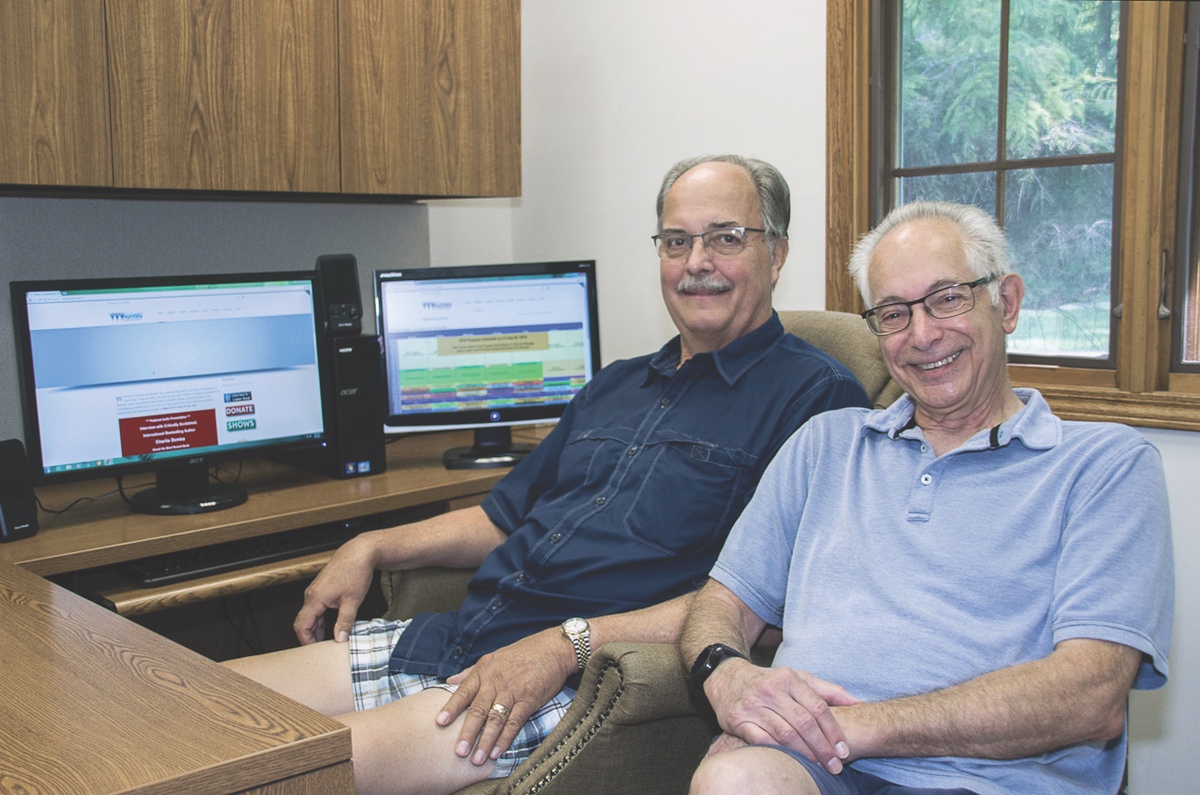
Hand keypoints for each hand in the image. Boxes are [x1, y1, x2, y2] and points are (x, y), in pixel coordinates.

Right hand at [293, 534, 377, 644]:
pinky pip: (316, 608)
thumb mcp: (353, 600)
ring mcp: (315, 591)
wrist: (360, 552)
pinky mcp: (322, 589)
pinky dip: (321, 619)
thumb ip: (345, 621)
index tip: (316, 651)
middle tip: (323, 649)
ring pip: (310, 615)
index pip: (301, 626)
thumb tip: (339, 638)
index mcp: (315, 598)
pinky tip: (332, 625)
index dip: (306, 641)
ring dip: (317, 628)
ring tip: (329, 640)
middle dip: (311, 637)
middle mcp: (311, 594)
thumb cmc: (356, 571)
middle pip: (304, 622)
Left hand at [436, 629, 576, 764]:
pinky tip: (497, 752)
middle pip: (478, 710)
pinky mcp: (529, 700)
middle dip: (467, 732)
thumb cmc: (522, 653)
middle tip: (458, 752)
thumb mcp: (493, 657)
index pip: (464, 691)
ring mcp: (513, 691)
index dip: (451, 708)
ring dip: (485, 741)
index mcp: (484, 670)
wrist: (553, 649)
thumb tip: (449, 681)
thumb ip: (470, 672)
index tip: (439, 723)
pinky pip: (515, 722)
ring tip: (476, 759)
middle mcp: (496, 681)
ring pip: (495, 719)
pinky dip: (506, 738)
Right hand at [706, 661, 858, 773]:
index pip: (818, 707)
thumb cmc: (769, 682)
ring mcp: (754, 705)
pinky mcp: (738, 720)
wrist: (726, 678)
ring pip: (785, 734)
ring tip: (818, 767)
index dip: (833, 731)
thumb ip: (827, 690)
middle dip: (823, 747)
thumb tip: (858, 702)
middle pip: (804, 722)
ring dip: (805, 754)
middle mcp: (771, 690)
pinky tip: (791, 762)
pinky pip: (762, 740)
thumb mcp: (797, 678)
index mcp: (789, 679)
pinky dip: (779, 752)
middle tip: (836, 766)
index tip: (844, 750)